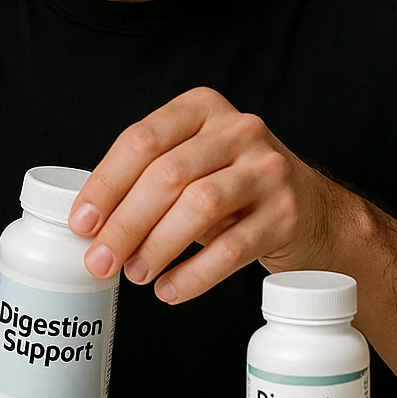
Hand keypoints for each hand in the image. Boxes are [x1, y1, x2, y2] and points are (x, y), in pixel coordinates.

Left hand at [70, 87, 337, 303]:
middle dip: (124, 223)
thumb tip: (89, 224)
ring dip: (157, 247)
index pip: (142, 139)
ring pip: (199, 206)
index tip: (81, 223)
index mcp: (204, 108)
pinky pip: (231, 249)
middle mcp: (240, 129)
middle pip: (168, 174)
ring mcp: (269, 170)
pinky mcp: (287, 213)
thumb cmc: (234, 190)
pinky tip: (170, 289)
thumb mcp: (194, 165)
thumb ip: (148, 178)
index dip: (106, 184)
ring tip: (134, 274)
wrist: (315, 214)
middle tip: (100, 261)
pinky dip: (193, 275)